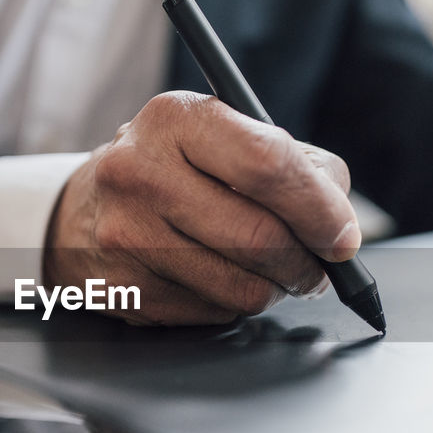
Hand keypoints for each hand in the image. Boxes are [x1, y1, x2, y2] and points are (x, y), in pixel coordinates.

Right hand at [43, 91, 359, 324]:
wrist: (88, 207)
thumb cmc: (177, 168)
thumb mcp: (228, 138)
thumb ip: (297, 166)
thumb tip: (341, 224)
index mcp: (175, 119)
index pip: (267, 164)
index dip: (319, 208)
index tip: (343, 237)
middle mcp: (139, 172)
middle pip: (258, 236)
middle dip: (306, 262)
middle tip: (319, 267)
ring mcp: (125, 235)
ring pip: (240, 288)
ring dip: (275, 288)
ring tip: (273, 271)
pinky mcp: (124, 289)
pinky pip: (212, 313)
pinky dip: (233, 302)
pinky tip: (221, 277)